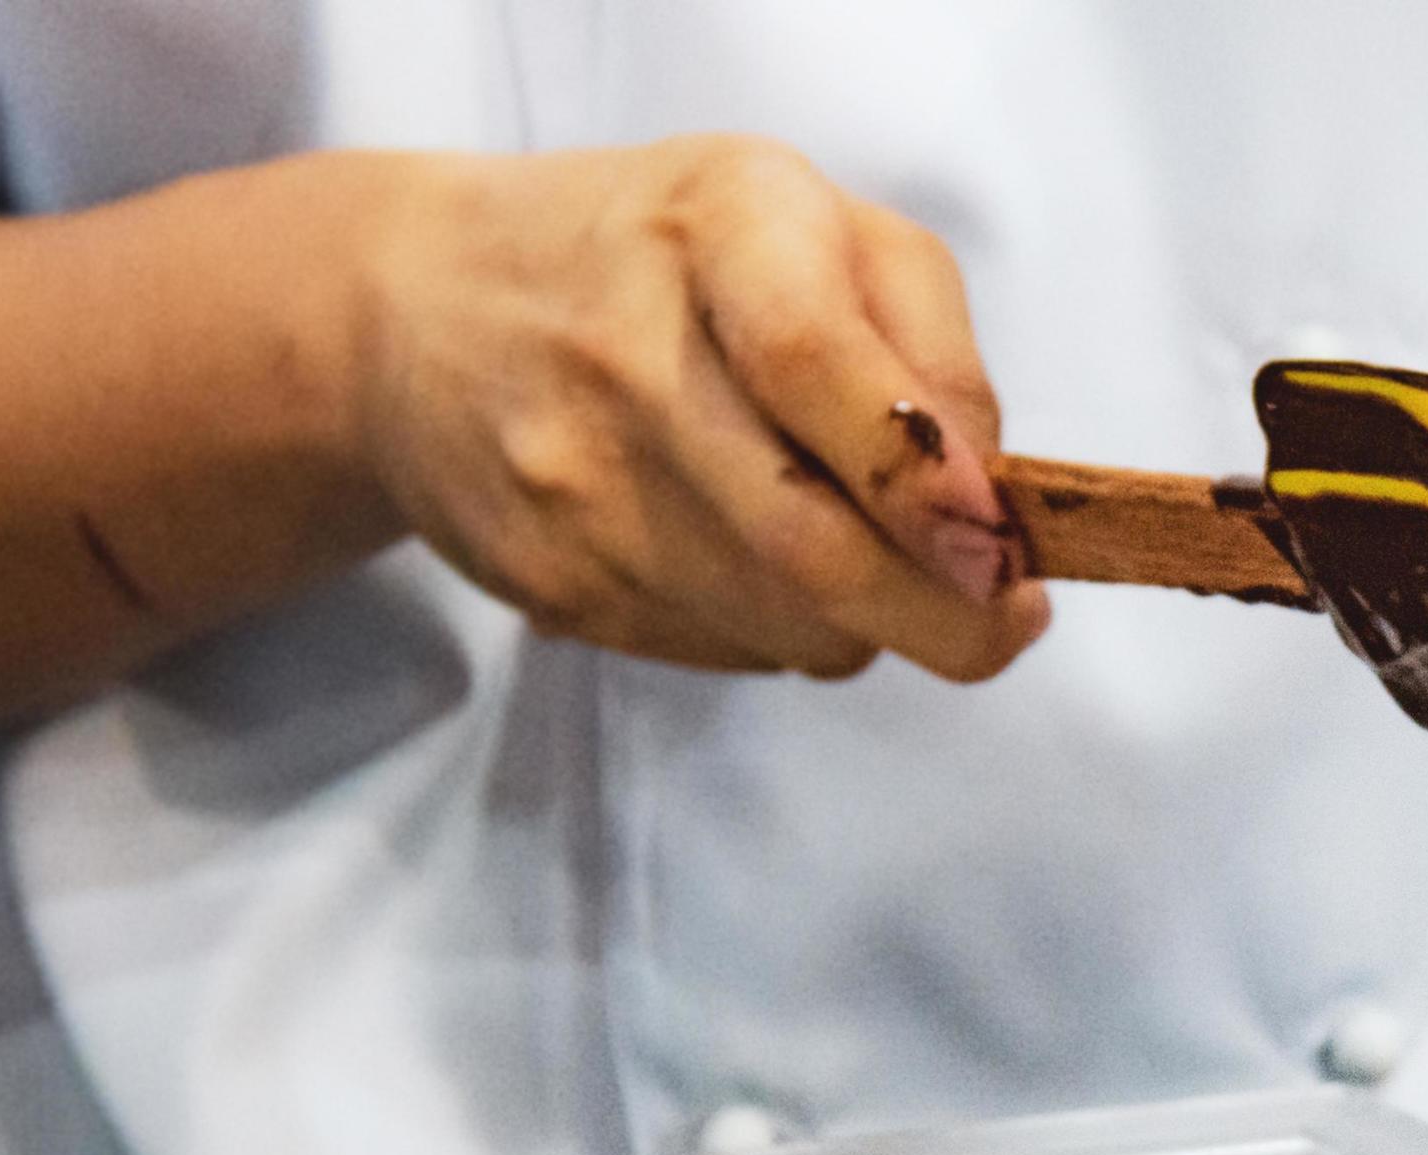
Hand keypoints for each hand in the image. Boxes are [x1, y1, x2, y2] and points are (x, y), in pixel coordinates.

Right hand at [353, 136, 1047, 680]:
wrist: (423, 310)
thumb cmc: (671, 261)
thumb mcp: (819, 230)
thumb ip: (931, 346)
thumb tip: (991, 501)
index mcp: (718, 228)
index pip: (817, 364)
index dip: (926, 482)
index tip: (1002, 548)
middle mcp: (628, 356)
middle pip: (810, 545)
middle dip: (943, 614)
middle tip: (1004, 622)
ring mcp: (576, 484)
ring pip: (785, 629)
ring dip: (864, 622)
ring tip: (857, 552)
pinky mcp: (550, 584)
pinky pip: (724, 655)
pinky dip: (779, 632)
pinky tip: (749, 557)